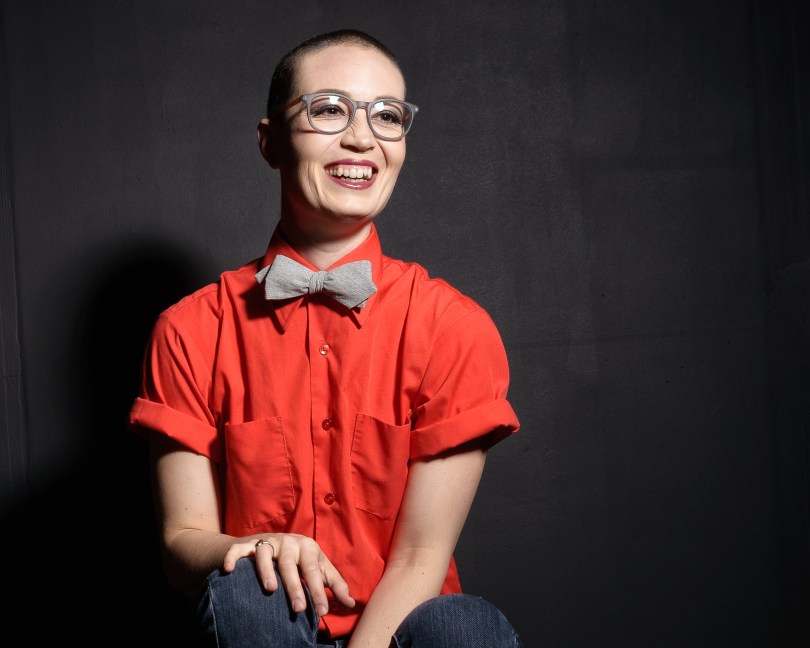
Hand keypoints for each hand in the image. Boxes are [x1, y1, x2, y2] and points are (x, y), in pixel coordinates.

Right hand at [222, 533, 354, 615]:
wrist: (272, 541)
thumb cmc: (300, 559)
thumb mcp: (320, 568)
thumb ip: (335, 585)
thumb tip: (351, 603)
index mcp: (307, 547)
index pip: (313, 570)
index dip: (318, 591)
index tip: (321, 612)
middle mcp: (287, 542)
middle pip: (290, 563)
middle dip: (295, 587)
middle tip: (299, 609)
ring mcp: (267, 542)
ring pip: (265, 553)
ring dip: (266, 571)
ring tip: (270, 590)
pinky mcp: (247, 544)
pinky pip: (238, 549)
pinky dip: (233, 557)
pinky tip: (229, 570)